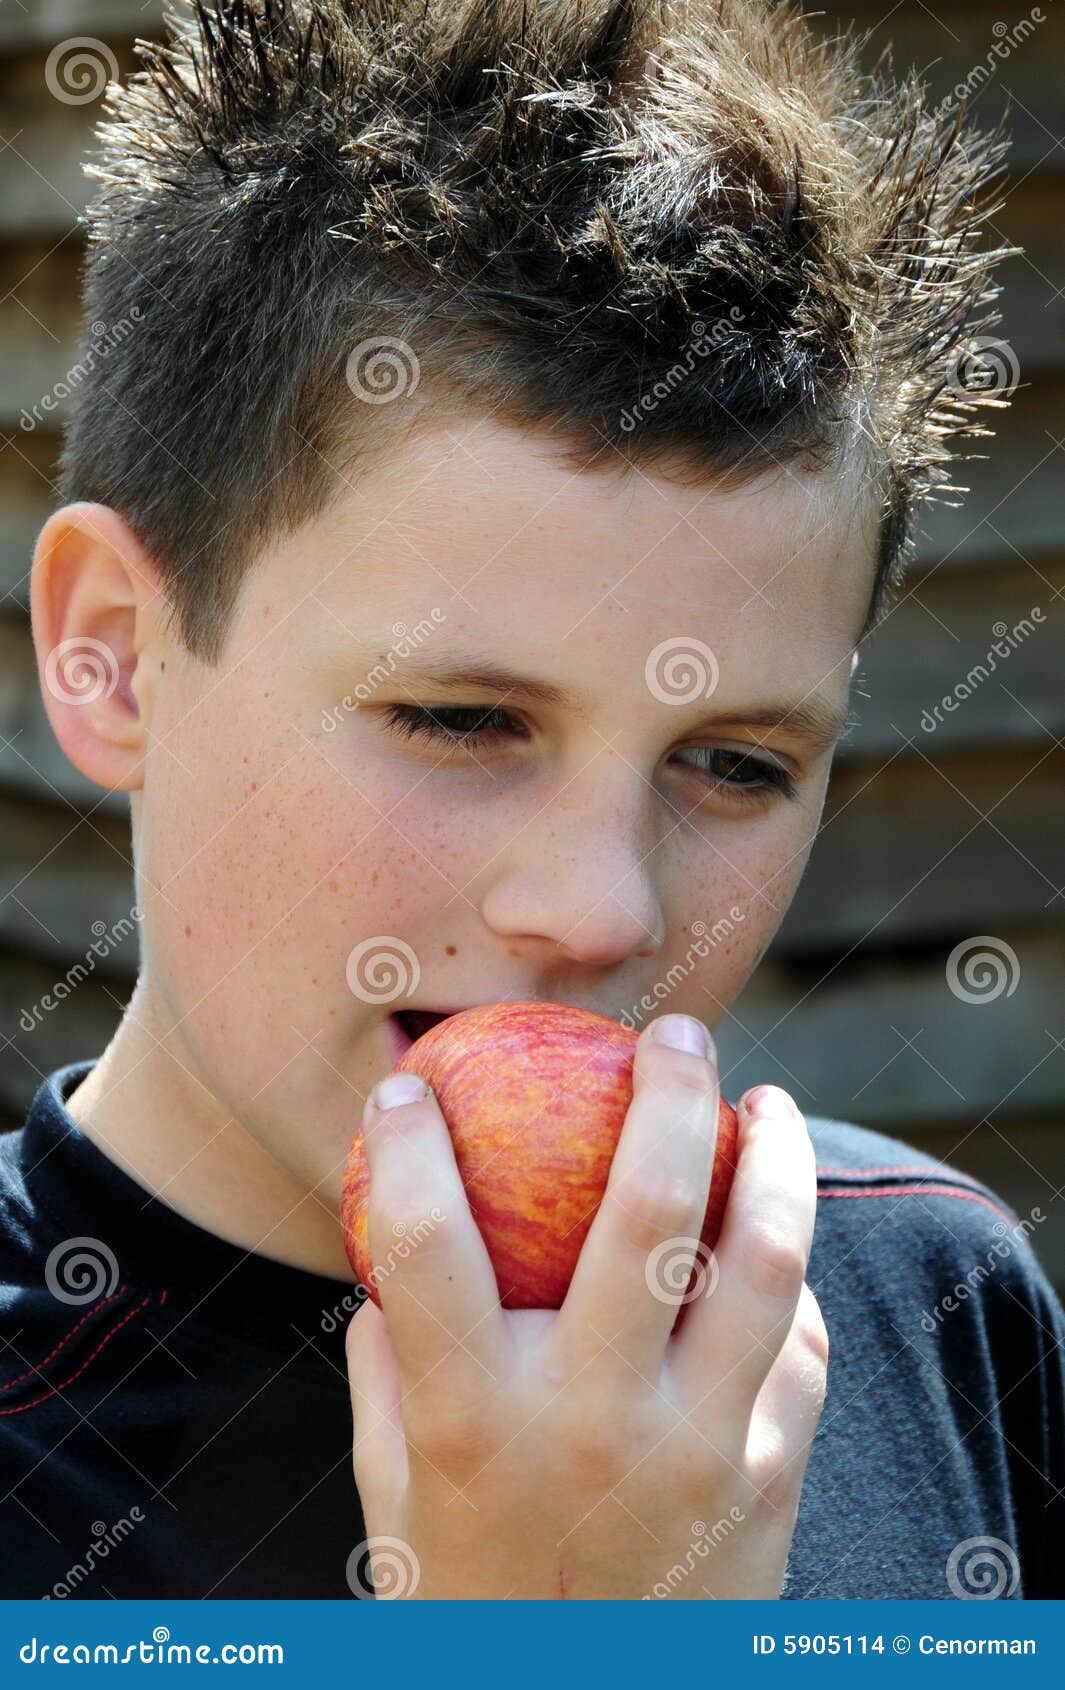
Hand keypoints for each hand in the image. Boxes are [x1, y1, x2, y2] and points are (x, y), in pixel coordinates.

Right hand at [344, 1014, 827, 1598]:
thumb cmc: (475, 1594)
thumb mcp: (396, 1495)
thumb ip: (386, 1374)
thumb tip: (390, 1260)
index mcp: (473, 1423)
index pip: (424, 1246)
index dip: (406, 1144)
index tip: (408, 1085)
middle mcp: (591, 1425)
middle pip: (645, 1211)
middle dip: (664, 1092)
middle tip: (672, 1032)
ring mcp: (696, 1452)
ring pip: (762, 1259)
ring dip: (773, 1158)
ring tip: (765, 1103)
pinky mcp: (769, 1477)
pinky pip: (795, 1345)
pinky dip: (785, 1284)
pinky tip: (768, 1250)